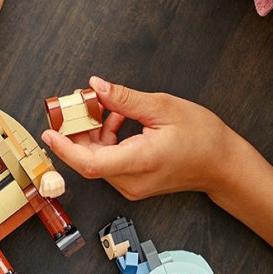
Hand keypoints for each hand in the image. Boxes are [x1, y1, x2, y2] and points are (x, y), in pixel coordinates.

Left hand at [41, 76, 236, 198]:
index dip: (65, 148)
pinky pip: (108, 163)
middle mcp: (131, 180)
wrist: (222, 165)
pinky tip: (117, 121)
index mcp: (141, 161)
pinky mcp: (132, 184)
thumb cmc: (203, 137)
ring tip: (106, 109)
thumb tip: (97, 87)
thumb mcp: (164, 108)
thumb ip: (125, 99)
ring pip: (96, 160)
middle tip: (74, 106)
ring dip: (93, 134)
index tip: (50, 132)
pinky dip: (105, 141)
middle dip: (76, 132)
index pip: (90, 163)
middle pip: (88, 160)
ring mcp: (131, 186)